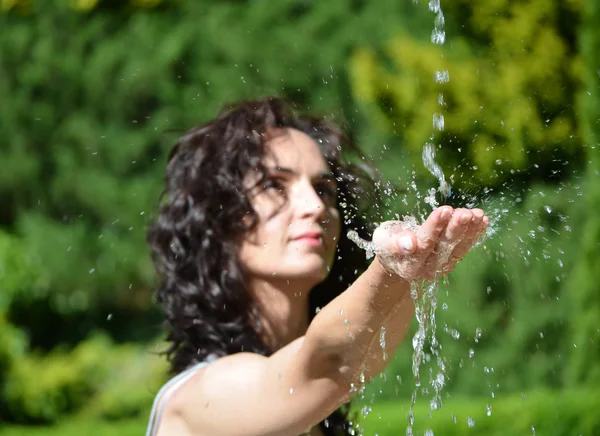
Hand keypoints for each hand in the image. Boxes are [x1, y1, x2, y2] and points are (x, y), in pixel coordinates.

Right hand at [372, 206, 488, 280]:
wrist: (396, 259)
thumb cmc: (388, 243)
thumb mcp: (383, 240)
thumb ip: (393, 242)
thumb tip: (409, 243)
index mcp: (408, 265)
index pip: (424, 243)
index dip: (435, 226)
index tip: (444, 210)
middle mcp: (426, 269)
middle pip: (444, 247)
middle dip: (455, 228)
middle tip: (465, 213)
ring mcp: (441, 267)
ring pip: (458, 248)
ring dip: (469, 230)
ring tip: (477, 213)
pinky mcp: (451, 261)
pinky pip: (465, 247)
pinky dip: (474, 233)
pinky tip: (482, 219)